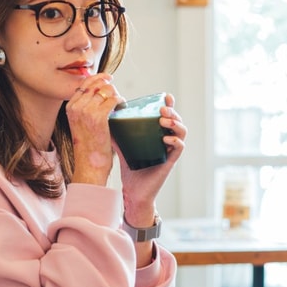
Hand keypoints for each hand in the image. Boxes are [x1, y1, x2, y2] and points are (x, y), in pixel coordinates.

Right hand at [65, 75, 123, 184]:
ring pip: (106, 90)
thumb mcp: (81, 124)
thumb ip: (86, 109)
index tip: (108, 78)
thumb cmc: (88, 147)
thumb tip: (101, 94)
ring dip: (116, 94)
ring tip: (120, 103)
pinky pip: (113, 99)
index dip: (98, 78)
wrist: (89, 165)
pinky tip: (122, 106)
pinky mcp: (99, 117)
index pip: (84, 83)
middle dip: (109, 86)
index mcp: (70, 107)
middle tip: (116, 95)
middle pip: (96, 84)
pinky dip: (120, 101)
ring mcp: (86, 111)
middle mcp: (76, 107)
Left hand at [118, 93, 186, 225]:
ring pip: (182, 132)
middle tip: (161, 109)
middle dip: (172, 111)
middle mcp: (166, 140)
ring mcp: (170, 151)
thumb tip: (104, 117)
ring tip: (164, 120)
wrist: (133, 191)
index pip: (167, 115)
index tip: (165, 96)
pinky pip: (179, 148)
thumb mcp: (122, 146)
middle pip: (177, 120)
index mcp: (158, 134)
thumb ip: (117, 133)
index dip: (169, 104)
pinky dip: (175, 141)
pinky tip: (165, 138)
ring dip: (175, 123)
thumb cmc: (130, 168)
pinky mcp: (170, 162)